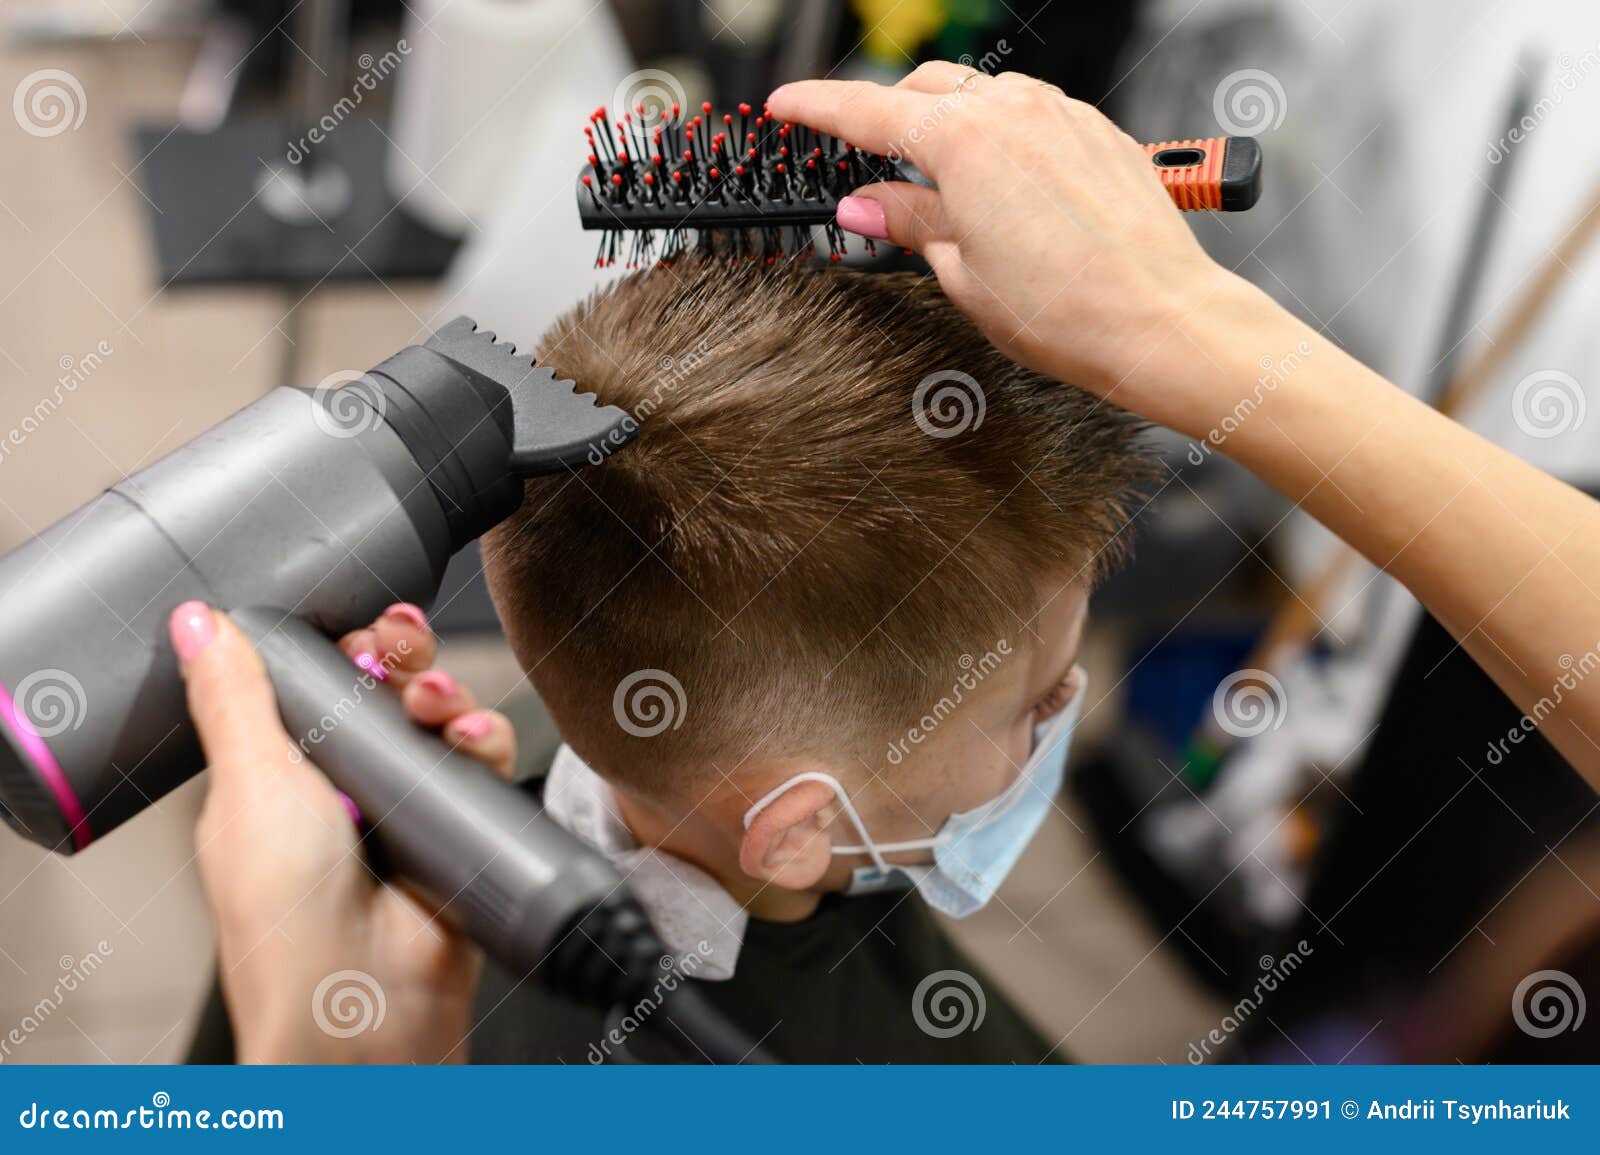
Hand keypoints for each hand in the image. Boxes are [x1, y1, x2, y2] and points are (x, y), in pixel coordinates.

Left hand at [173, 600, 516, 1062]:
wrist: (361, 1001)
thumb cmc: (286, 916)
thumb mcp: (249, 784)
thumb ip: (233, 697)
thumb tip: (197, 624)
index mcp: (276, 778)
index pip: (315, 686)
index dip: (340, 648)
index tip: (357, 629)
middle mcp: (342, 790)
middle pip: (383, 692)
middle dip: (399, 658)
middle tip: (403, 647)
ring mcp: (403, 811)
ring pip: (439, 719)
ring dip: (443, 695)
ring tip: (435, 703)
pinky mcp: (456, 831)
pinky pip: (483, 764)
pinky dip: (484, 741)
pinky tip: (471, 741)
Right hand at [768, 64, 1299, 437]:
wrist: (1161, 320)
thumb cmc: (1069, 310)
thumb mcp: (962, 272)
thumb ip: (909, 222)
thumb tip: (865, 203)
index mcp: (965, 141)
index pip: (868, 111)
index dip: (816, 109)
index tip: (785, 108)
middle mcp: (1014, 111)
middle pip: (925, 89)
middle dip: (885, 113)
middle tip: (859, 155)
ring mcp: (1062, 115)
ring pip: (981, 92)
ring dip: (946, 120)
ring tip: (934, 175)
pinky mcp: (1098, 132)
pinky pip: (1031, 111)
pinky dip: (998, 131)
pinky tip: (998, 178)